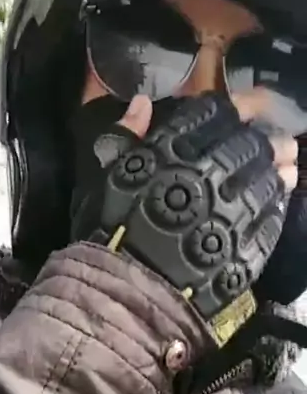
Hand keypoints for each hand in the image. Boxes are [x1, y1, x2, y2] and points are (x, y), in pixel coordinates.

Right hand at [74, 91, 297, 346]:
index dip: (236, 108)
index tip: (247, 109)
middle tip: (278, 141)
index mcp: (177, 148)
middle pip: (252, 143)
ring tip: (286, 168)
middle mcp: (213, 171)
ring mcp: (236, 210)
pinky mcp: (248, 246)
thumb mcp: (106, 175)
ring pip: (269, 179)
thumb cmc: (110, 230)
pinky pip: (272, 219)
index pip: (217, 113)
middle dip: (267, 139)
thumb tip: (142, 102)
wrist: (127, 291)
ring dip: (280, 170)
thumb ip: (124, 136)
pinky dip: (278, 207)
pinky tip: (278, 203)